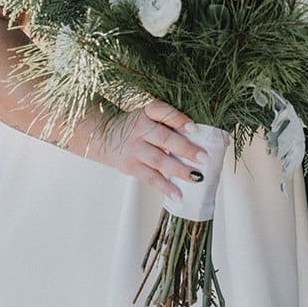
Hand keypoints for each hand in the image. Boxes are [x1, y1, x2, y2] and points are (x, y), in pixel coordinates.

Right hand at [71, 100, 205, 198]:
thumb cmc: (136, 126)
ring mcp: (134, 149)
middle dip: (186, 149)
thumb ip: (168, 123)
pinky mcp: (131, 166)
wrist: (103, 136)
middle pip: (164, 138)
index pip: (163, 112)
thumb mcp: (148, 116)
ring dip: (179, 170)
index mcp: (146, 112)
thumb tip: (199, 138)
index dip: (178, 119)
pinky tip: (178, 195)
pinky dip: (165, 187)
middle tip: (204, 157)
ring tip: (197, 177)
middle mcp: (139, 129)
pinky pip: (150, 178)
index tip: (195, 129)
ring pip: (159, 160)